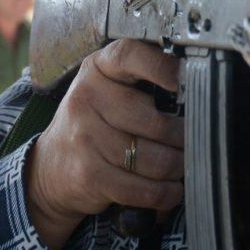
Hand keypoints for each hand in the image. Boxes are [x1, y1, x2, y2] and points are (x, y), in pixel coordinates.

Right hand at [26, 39, 184, 249]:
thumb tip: (199, 90)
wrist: (50, 167)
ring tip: (182, 165)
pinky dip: (166, 193)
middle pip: (156, 121)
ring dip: (178, 168)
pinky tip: (171, 189)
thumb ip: (144, 81)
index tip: (185, 79)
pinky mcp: (89, 175)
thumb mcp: (109, 89)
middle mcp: (87, 99)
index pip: (128, 55)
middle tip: (193, 141)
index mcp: (97, 70)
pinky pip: (144, 188)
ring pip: (155, 159)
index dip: (161, 67)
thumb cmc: (95, 123)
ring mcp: (85, 138)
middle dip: (184, 138)